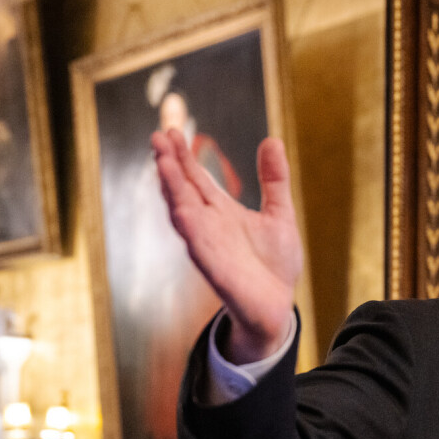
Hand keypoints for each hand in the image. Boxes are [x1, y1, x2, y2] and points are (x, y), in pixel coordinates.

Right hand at [152, 131, 301, 362]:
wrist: (278, 307)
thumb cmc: (275, 264)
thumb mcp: (279, 213)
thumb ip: (274, 179)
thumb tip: (272, 140)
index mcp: (222, 212)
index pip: (196, 178)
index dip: (183, 156)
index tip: (170, 131)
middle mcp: (209, 226)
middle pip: (184, 190)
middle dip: (170, 165)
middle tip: (158, 136)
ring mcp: (209, 246)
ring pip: (183, 213)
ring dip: (172, 190)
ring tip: (162, 163)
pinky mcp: (215, 269)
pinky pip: (198, 246)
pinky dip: (189, 227)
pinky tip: (180, 209)